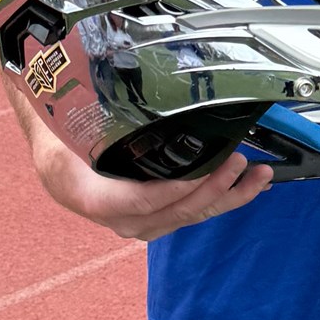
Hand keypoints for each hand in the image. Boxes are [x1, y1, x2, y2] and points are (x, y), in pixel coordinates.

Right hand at [31, 126, 271, 241]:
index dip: (174, 189)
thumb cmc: (64, 141)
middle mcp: (123, 219)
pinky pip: (196, 212)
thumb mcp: (66, 132)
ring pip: (192, 215)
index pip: (141, 201)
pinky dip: (226, 198)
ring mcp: (144, 223)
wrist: (59, 159)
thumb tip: (128, 96)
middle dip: (213, 188)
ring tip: (259, 175)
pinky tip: (251, 185)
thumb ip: (95, 125)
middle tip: (238, 161)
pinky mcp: (161, 218)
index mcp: (95, 199)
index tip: (201, 171)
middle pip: (175, 211)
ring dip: (230, 196)